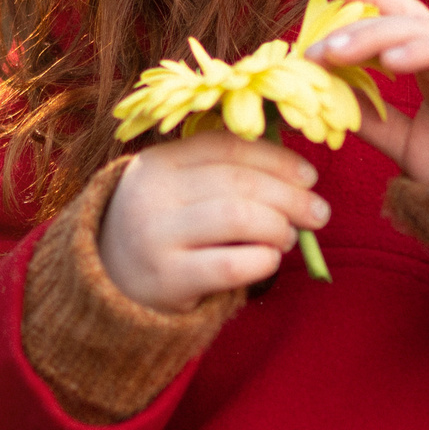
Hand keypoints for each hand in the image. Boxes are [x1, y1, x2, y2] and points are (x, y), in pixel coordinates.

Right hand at [99, 131, 327, 311]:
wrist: (109, 282)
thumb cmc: (165, 229)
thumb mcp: (179, 190)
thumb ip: (225, 174)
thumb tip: (300, 177)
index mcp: (159, 160)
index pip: (228, 147)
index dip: (277, 159)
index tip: (310, 176)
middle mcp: (152, 192)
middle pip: (239, 182)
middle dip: (291, 196)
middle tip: (318, 213)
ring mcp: (155, 235)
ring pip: (238, 217)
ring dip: (278, 226)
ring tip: (289, 238)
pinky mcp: (166, 278)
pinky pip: (230, 264)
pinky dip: (263, 260)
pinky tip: (270, 260)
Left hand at [307, 0, 428, 181]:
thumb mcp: (404, 143)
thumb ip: (372, 120)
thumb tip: (329, 97)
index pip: (395, 19)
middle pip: (400, 20)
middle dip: (355, 26)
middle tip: (315, 45)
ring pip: (420, 30)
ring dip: (374, 37)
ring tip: (337, 53)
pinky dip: (419, 51)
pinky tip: (390, 60)